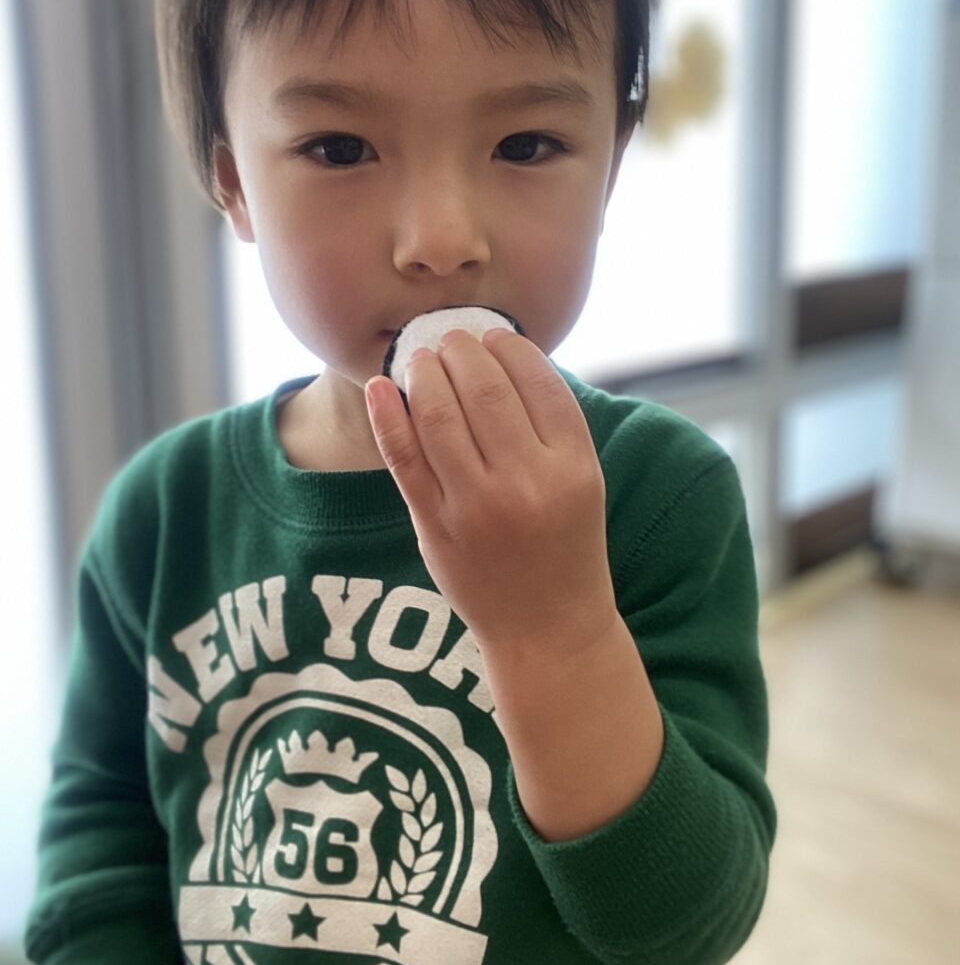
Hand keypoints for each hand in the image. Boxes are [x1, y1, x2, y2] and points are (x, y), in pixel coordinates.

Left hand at [365, 328, 617, 654]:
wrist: (547, 628)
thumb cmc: (565, 543)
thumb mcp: (581, 481)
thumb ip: (549, 426)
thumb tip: (499, 357)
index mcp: (573, 466)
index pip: (537, 380)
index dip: (510, 346)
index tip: (494, 336)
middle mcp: (527, 483)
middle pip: (485, 388)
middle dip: (461, 350)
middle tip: (451, 339)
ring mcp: (476, 506)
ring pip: (438, 413)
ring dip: (424, 372)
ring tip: (421, 359)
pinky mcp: (435, 526)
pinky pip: (403, 457)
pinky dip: (387, 415)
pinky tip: (381, 388)